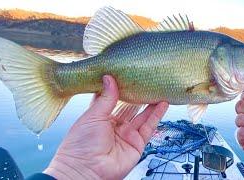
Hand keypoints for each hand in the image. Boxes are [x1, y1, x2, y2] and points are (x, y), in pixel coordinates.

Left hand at [44, 75, 168, 179]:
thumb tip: (109, 78)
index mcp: (101, 118)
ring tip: (158, 88)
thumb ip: (106, 98)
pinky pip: (149, 127)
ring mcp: (127, 135)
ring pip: (142, 115)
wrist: (84, 170)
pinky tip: (162, 103)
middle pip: (131, 106)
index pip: (114, 99)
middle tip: (146, 79)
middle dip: (138, 94)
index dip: (121, 87)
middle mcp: (115, 126)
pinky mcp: (137, 144)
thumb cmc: (80, 145)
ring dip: (151, 102)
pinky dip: (157, 115)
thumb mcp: (93, 116)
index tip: (128, 74)